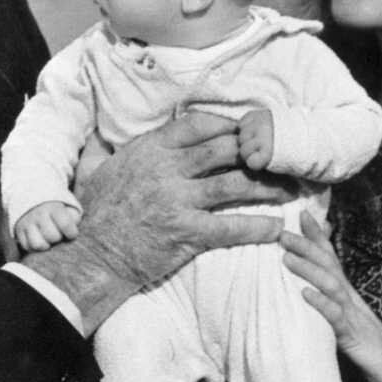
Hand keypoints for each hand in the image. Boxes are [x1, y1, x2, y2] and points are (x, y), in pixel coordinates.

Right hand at [16, 201, 80, 251]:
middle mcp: (39, 214)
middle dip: (58, 238)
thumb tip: (71, 233)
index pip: (65, 224)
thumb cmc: (57, 209)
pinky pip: (27, 247)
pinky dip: (35, 248)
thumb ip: (74, 218)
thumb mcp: (69, 208)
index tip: (71, 233)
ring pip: (38, 245)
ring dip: (46, 245)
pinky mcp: (19, 231)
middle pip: (52, 236)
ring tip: (49, 240)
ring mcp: (27, 223)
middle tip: (58, 234)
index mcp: (54, 207)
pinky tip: (41, 241)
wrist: (35, 198)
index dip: (72, 233)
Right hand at [24, 111, 288, 331]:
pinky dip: (257, 227)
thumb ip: (102, 148)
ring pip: (235, 184)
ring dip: (268, 186)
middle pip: (225, 149)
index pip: (199, 124)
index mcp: (149, 149)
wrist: (90, 256)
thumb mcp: (93, 170)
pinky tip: (276, 227)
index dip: (229, 124)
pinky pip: (231, 227)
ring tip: (290, 189)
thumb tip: (97, 135)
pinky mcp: (186, 233)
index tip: (249, 130)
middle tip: (280, 156)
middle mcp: (166, 169)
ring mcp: (177, 201)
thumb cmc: (91, 214)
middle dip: (257, 151)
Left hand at [281, 211, 381, 381]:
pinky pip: (335, 318)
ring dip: (309, 270)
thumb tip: (310, 289)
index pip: (331, 258)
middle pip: (328, 265)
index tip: (300, 213)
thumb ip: (332, 302)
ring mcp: (353, 315)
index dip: (317, 236)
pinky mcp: (353, 337)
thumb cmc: (371, 347)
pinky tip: (305, 294)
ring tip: (287, 258)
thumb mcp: (347, 320)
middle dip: (306, 245)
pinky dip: (321, 304)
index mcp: (347, 293)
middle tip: (283, 231)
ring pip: (331, 285)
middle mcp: (350, 298)